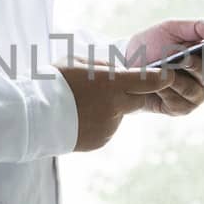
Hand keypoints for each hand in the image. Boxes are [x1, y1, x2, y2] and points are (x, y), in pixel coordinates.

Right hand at [56, 61, 173, 150]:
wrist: (34, 115)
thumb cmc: (54, 82)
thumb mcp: (81, 63)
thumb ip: (106, 67)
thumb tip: (121, 72)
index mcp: (112, 84)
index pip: (149, 81)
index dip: (162, 78)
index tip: (169, 75)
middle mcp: (115, 107)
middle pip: (138, 99)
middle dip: (131, 92)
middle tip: (109, 87)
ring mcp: (109, 126)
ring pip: (119, 115)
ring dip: (109, 109)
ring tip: (82, 104)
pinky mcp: (101, 140)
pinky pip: (106, 129)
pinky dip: (98, 123)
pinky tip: (79, 118)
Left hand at [124, 19, 203, 117]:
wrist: (125, 64)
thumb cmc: (151, 44)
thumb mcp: (171, 29)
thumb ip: (197, 27)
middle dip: (193, 65)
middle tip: (179, 57)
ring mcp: (195, 95)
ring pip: (194, 90)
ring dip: (176, 79)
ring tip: (160, 69)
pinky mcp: (181, 109)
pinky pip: (179, 103)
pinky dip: (166, 93)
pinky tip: (155, 86)